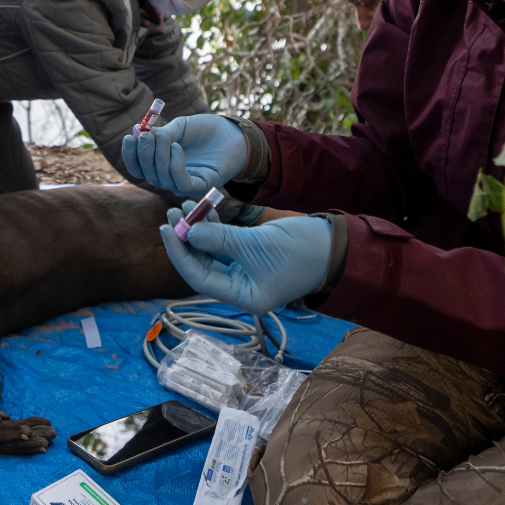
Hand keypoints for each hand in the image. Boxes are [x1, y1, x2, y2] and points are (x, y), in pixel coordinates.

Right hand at [121, 114, 246, 198]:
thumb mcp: (180, 127)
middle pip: (147, 175)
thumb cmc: (205, 130)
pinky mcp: (200, 187)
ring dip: (159, 157)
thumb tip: (139, 133)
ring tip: (164, 137)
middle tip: (144, 136)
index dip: (130, 155)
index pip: (138, 167)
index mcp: (160, 164)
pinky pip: (180, 182)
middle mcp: (169, 177)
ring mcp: (184, 184)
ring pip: (162, 179)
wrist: (232, 134)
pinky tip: (177, 147)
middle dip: (143, 155)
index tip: (129, 137)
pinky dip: (174, 165)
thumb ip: (161, 133)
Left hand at [160, 214, 332, 314]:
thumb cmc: (303, 249)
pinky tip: (204, 211)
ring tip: (186, 206)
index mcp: (244, 297)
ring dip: (197, 232)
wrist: (336, 245)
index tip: (168, 228)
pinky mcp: (251, 259)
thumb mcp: (258, 243)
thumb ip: (222, 239)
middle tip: (173, 213)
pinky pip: (223, 247)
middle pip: (201, 267)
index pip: (200, 279)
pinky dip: (213, 230)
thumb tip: (187, 232)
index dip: (180, 254)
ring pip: (211, 255)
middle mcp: (242, 289)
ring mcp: (246, 275)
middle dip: (185, 241)